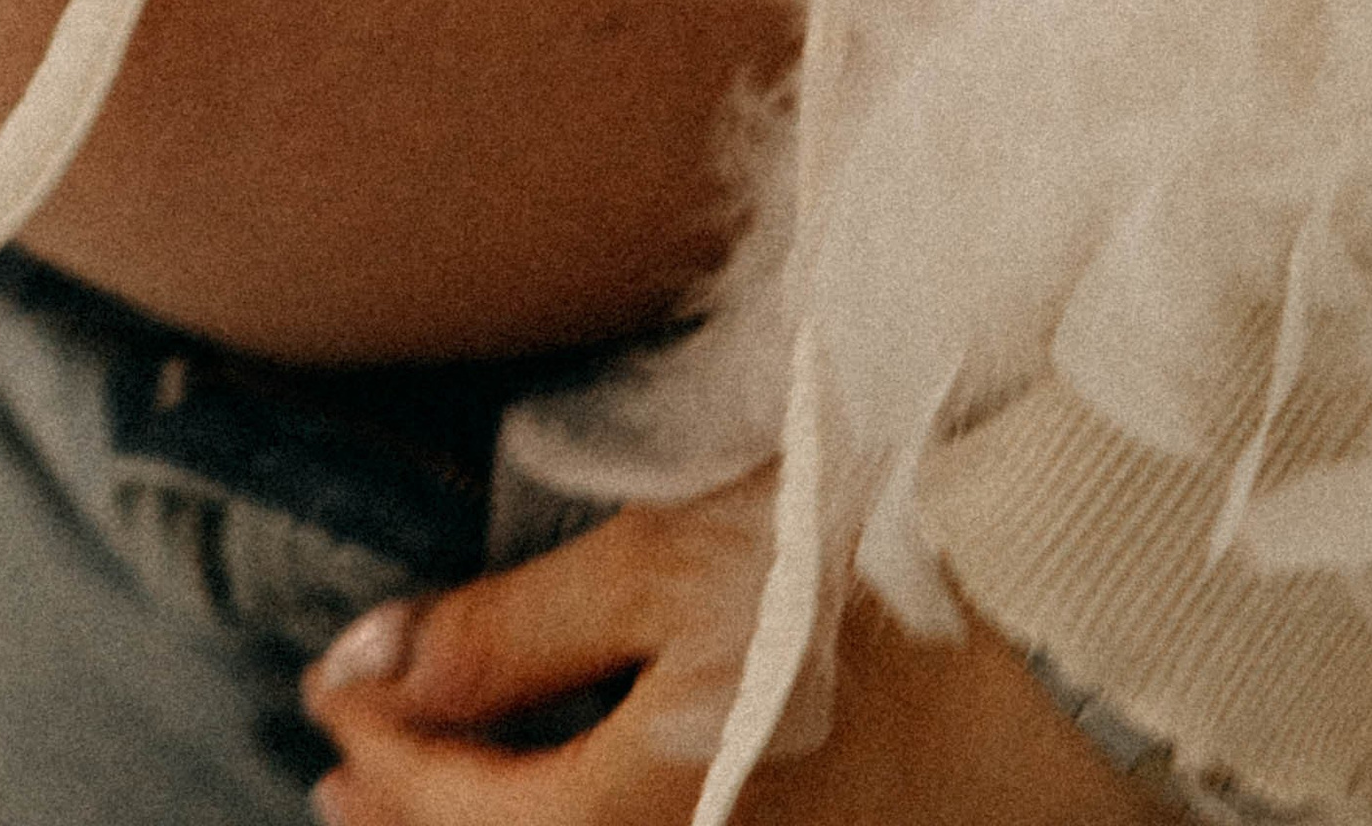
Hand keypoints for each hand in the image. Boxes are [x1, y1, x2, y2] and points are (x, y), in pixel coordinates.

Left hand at [300, 492, 1144, 824]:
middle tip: (342, 767)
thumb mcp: (660, 570)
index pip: (451, 813)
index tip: (325, 683)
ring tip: (421, 797)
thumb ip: (504, 635)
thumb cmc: (854, 578)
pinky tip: (560, 803)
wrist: (1047, 636)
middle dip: (414, 816)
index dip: (377, 741)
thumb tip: (365, 666)